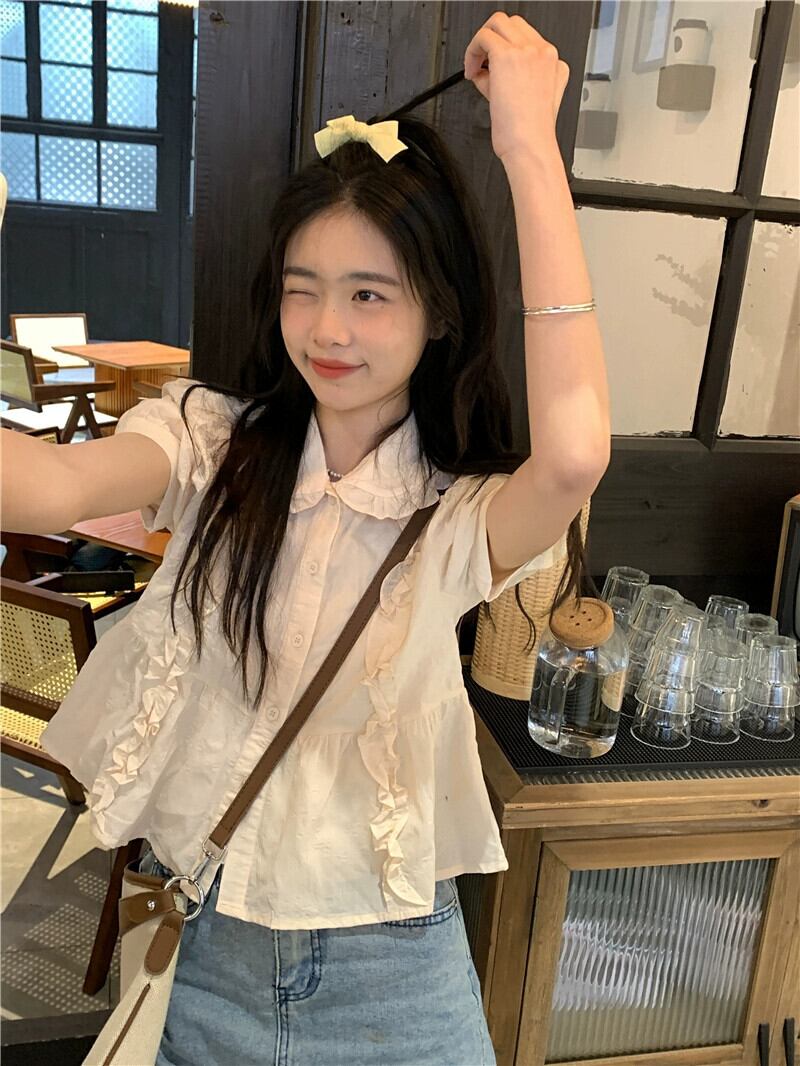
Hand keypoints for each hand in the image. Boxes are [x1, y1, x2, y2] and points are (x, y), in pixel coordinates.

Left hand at [463, 12, 569, 161]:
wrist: (530, 146)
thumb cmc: (529, 135)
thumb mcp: (529, 101)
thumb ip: (512, 80)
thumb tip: (487, 71)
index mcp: (553, 63)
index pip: (526, 39)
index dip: (505, 51)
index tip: (493, 69)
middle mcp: (544, 53)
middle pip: (513, 23)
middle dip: (492, 40)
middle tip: (481, 63)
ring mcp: (528, 51)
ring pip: (498, 22)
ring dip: (481, 42)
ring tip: (475, 66)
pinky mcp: (508, 56)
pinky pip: (483, 36)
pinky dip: (471, 51)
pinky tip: (471, 72)